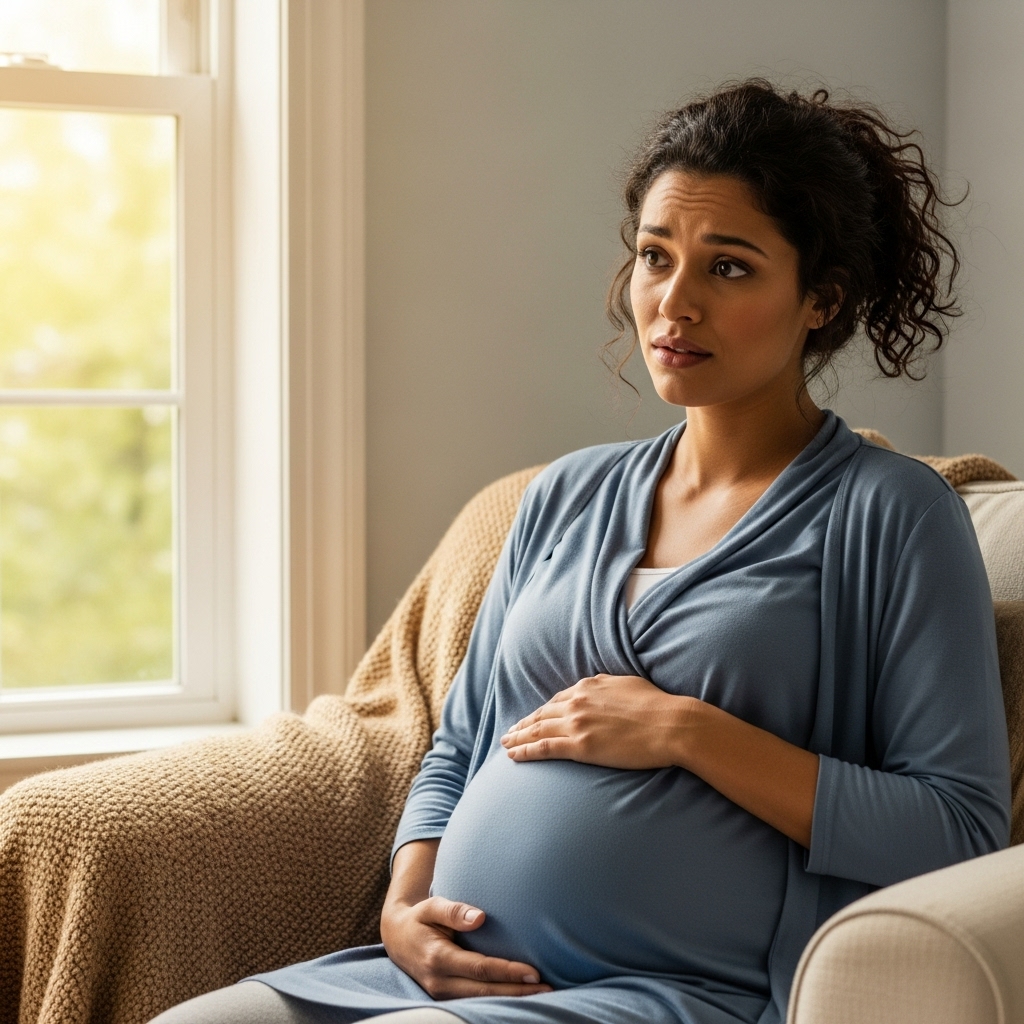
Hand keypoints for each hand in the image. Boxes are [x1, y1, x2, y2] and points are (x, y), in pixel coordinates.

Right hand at [381, 840, 550, 998]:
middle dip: (517, 991)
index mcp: (438, 958)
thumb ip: (453, 910)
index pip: (480, 969)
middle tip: (548, 988)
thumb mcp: (431, 906)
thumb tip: (480, 917)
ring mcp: (442, 994)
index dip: (507, 972)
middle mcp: (440, 982)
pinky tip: (518, 995)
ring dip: (511, 999)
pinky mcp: (446, 997)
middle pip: (485, 992)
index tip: (533, 972)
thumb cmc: (420, 918)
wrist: (398, 938)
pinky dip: (498, 1000)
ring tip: (540, 993)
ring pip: (481, 1001)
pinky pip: (475, 1002)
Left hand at [500, 673, 687, 768]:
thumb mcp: (627, 684)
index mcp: (588, 686)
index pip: (557, 700)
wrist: (670, 724)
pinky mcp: (580, 745)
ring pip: (537, 730)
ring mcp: (577, 723)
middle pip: (541, 714)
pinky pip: (544, 748)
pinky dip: (526, 751)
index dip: (541, 711)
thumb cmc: (657, 705)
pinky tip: (514, 756)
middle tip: (509, 733)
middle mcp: (577, 702)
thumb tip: (598, 687)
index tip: (532, 719)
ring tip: (506, 744)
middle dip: (523, 724)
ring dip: (518, 738)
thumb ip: (606, 686)